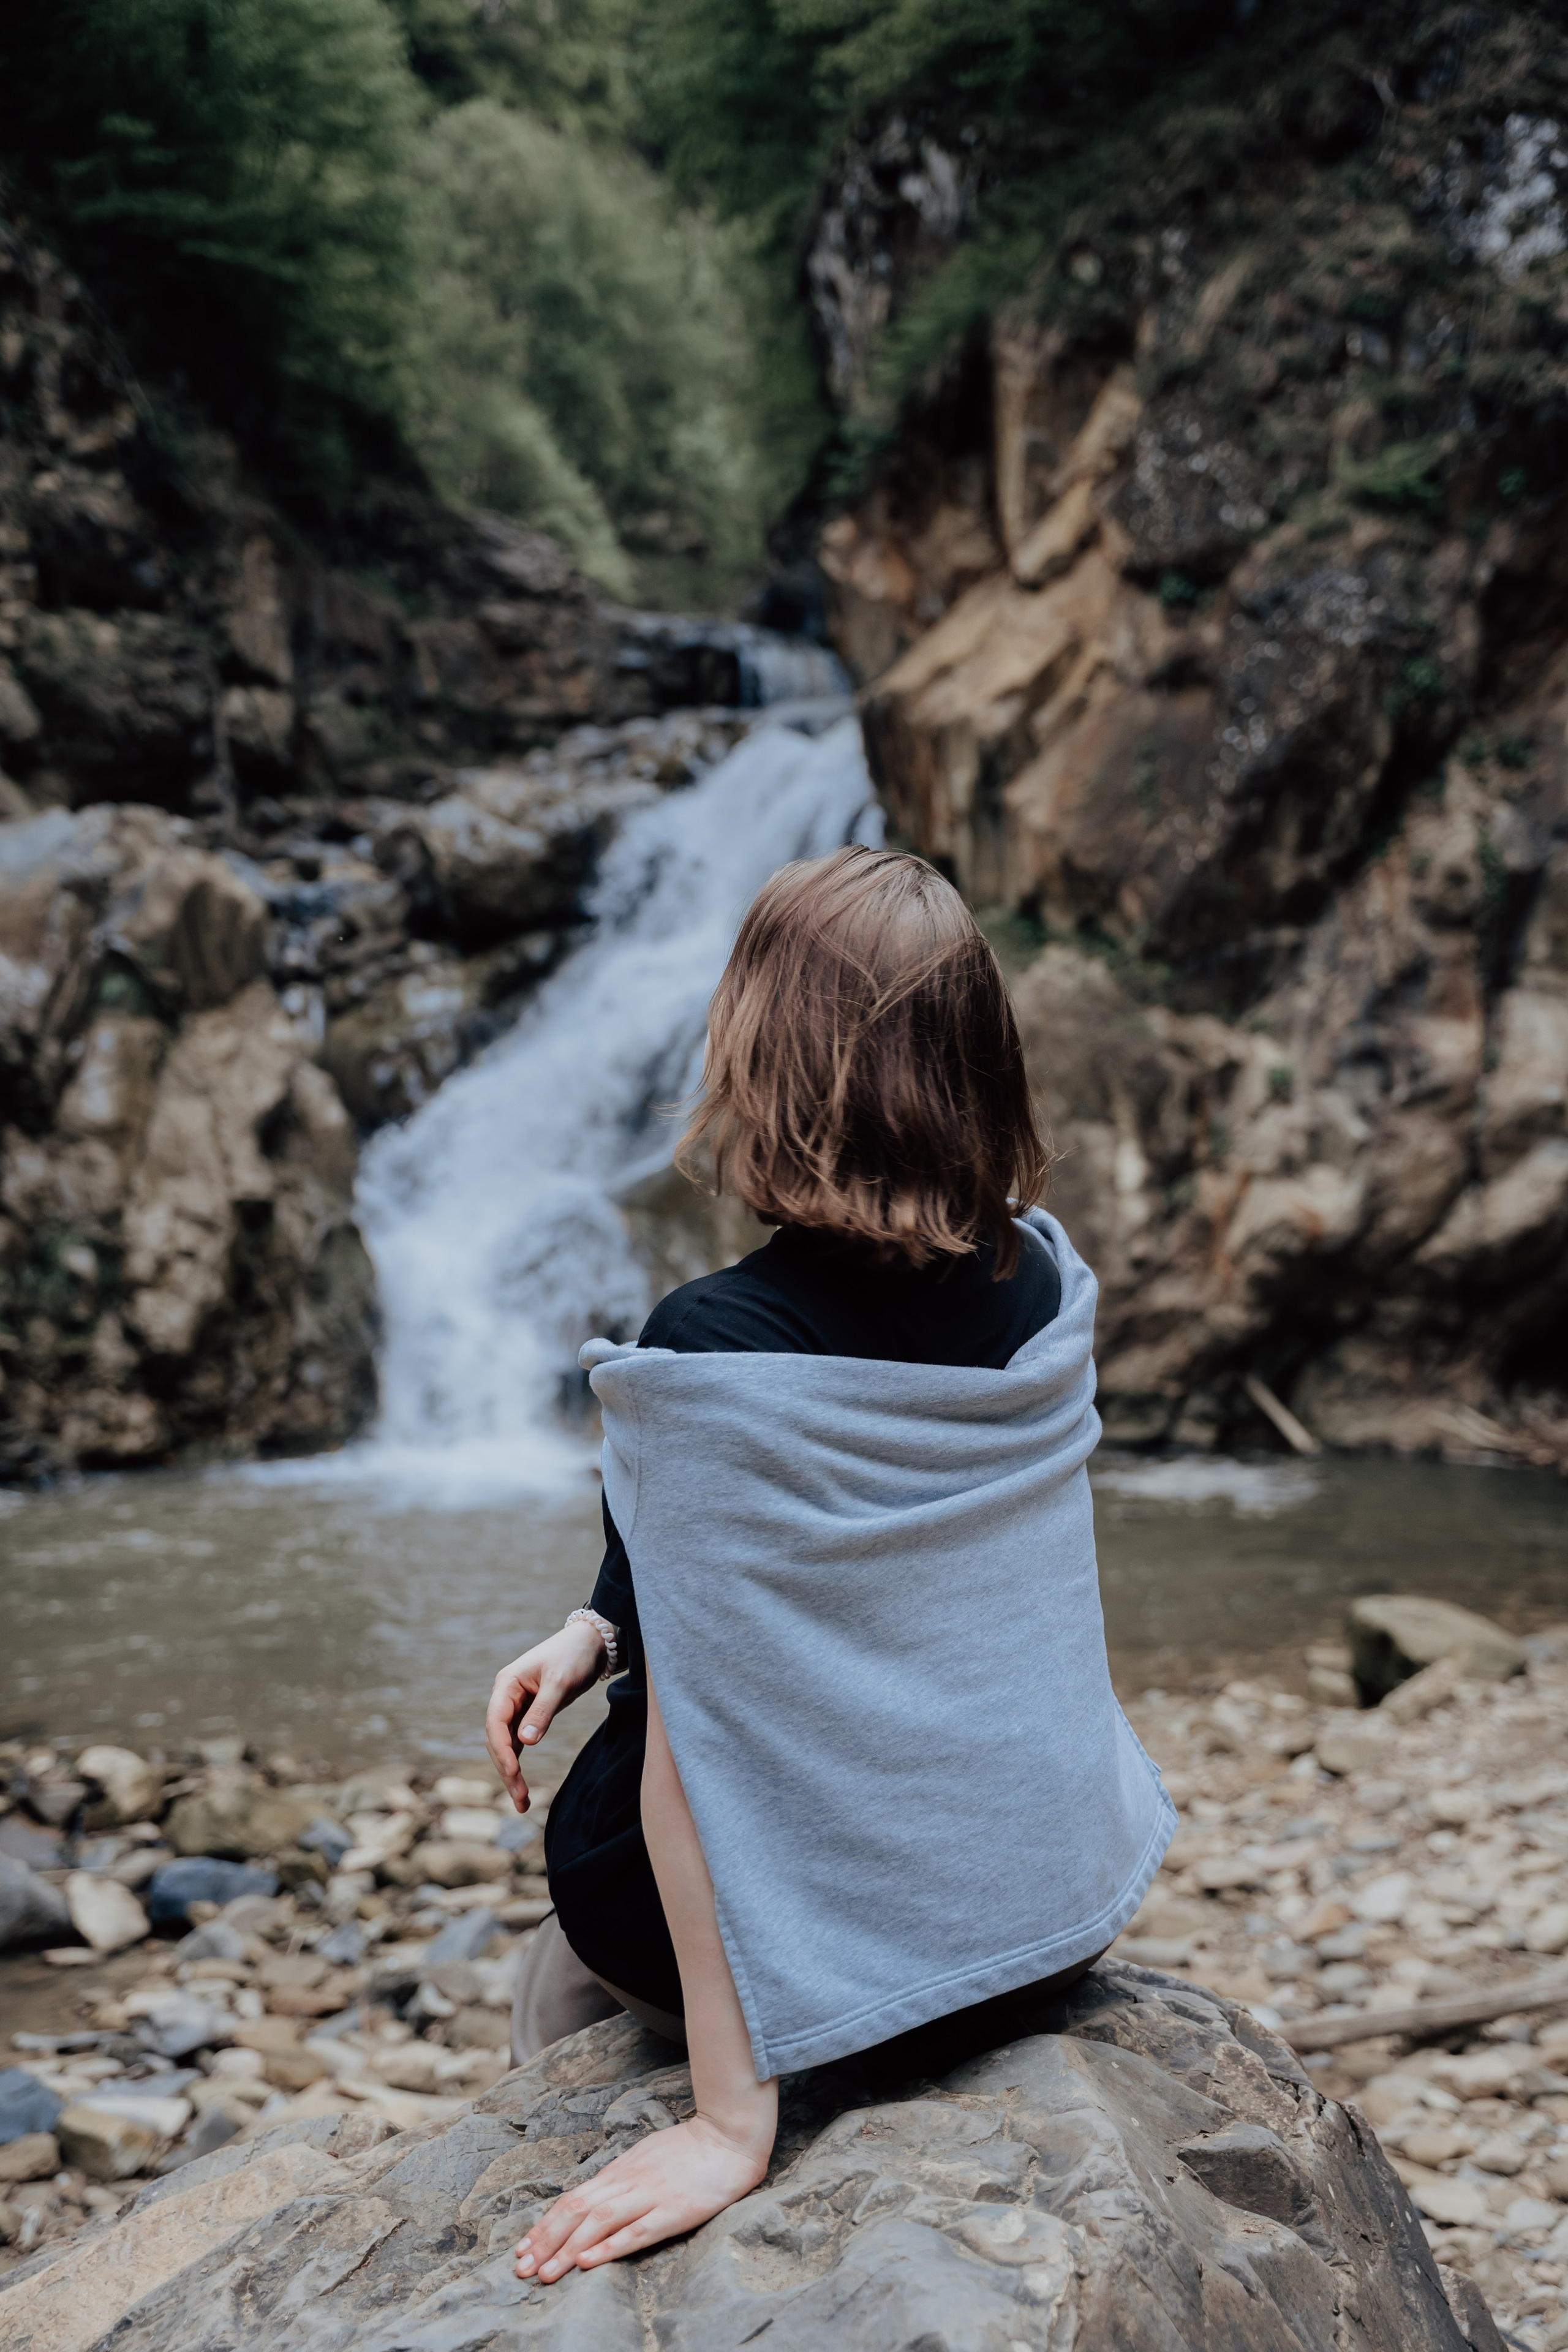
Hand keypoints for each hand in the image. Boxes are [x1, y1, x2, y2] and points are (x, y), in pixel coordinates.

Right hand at [485, 1623, 604, 1812]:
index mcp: (507, 1684)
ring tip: (522, 1803)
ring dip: (511, 1772)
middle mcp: (506, 1696)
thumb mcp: (561, 1683)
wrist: (592, 1643)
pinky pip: (518, 1743)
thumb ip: (542, 1712)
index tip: (514, 1773)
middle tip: (521, 1798)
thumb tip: (525, 1742)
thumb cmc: (574, 1656)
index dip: (502, 1750)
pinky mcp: (529, 1715)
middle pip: (497, 1739)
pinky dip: (519, 1763)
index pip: (496, 1722)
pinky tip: (522, 1787)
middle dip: (506, 1769)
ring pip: (506, 1745)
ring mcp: (516, 1706)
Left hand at [514, 2103, 773, 2279]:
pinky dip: (608, 2248)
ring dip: (567, 2249)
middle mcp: (627, 2183)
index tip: (521, 2249)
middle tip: (521, 2269)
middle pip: (577, 2212)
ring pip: (598, 2223)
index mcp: (619, 2172)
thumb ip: (618, 2179)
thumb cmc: (687, 2150)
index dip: (544, 2225)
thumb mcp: (644, 2158)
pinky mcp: (673, 2211)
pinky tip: (588, 2262)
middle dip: (545, 2242)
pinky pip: (636, 2232)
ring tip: (545, 2274)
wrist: (728, 2137)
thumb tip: (589, 2199)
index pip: (572, 2200)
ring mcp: (649, 2196)